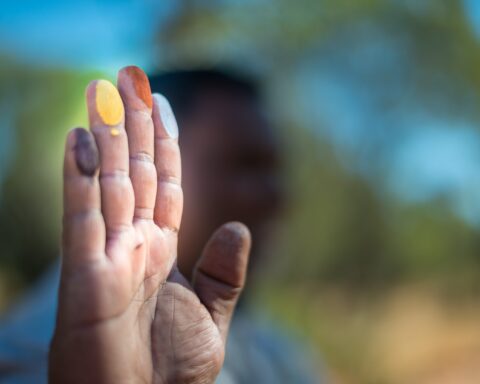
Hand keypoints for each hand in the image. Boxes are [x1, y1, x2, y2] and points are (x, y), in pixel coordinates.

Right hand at [48, 66, 250, 383]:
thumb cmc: (171, 371)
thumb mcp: (211, 315)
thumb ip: (225, 271)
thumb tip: (240, 223)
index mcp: (161, 251)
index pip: (165, 183)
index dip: (164, 142)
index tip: (162, 103)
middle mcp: (133, 245)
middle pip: (137, 172)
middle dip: (134, 123)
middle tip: (130, 75)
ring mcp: (109, 257)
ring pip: (109, 184)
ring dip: (106, 136)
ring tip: (104, 90)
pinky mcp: (86, 278)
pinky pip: (83, 218)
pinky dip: (80, 178)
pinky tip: (80, 140)